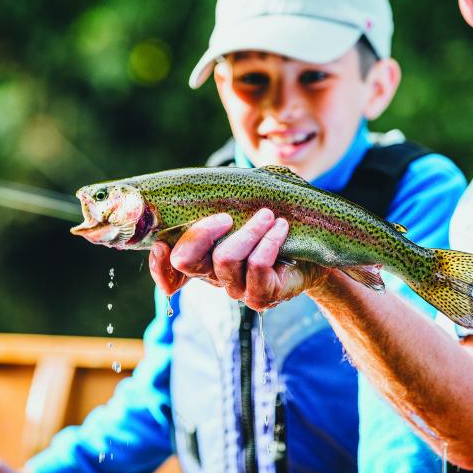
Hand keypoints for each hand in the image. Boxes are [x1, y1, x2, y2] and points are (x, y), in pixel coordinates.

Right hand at [148, 209, 326, 309]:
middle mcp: (213, 276)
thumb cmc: (274, 228)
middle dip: (202, 231)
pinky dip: (269, 241)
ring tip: (268, 216)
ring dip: (248, 231)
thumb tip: (225, 175)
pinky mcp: (260, 297)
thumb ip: (229, 199)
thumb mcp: (249, 210)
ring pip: (224, 259)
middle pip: (186, 260)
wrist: (313, 257)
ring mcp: (235, 289)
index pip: (169, 269)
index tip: (162, 243)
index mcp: (203, 257)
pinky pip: (256, 267)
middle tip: (226, 216)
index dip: (159, 263)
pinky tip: (281, 228)